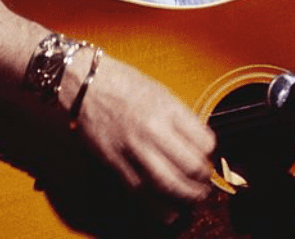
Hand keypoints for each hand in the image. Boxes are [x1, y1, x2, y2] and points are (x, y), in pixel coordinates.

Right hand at [69, 54, 216, 209]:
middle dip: (203, 180)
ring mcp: (132, 148)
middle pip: (190, 166)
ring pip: (168, 184)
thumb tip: (196, 144)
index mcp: (167, 108)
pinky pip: (140, 192)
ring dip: (186, 196)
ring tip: (193, 197)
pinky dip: (159, 207)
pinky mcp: (114, 163)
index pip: (204, 141)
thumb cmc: (121, 83)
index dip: (211, 153)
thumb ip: (178, 118)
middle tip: (204, 182)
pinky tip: (170, 211)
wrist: (83, 84)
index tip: (208, 155)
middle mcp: (152, 129)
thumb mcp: (160, 92)